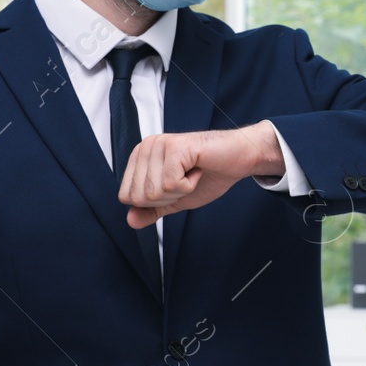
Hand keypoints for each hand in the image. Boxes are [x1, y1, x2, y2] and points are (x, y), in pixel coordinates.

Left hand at [119, 122, 283, 228]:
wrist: (239, 158)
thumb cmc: (211, 173)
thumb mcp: (176, 198)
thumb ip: (153, 209)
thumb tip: (130, 220)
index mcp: (140, 157)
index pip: (126, 196)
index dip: (154, 202)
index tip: (175, 186)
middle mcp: (146, 147)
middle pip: (138, 197)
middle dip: (168, 198)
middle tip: (186, 180)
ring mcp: (159, 145)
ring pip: (154, 191)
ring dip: (180, 190)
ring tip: (193, 173)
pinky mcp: (175, 147)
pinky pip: (171, 184)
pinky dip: (189, 184)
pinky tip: (198, 170)